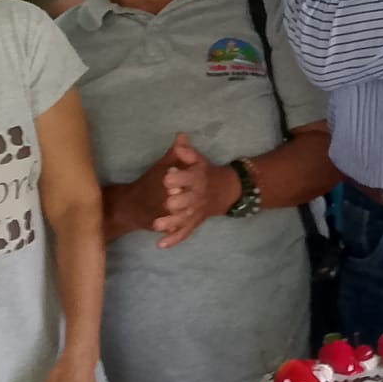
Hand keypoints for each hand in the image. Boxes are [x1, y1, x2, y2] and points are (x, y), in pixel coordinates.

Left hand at [127, 134, 217, 248]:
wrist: (226, 191)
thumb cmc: (204, 173)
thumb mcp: (197, 160)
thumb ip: (186, 151)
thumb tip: (180, 137)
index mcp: (197, 178)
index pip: (187, 178)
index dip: (177, 177)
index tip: (167, 176)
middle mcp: (197, 196)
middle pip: (187, 201)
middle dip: (177, 202)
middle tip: (166, 203)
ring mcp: (195, 212)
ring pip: (183, 219)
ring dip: (171, 223)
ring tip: (156, 225)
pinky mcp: (193, 223)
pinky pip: (184, 232)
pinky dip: (173, 239)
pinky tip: (160, 244)